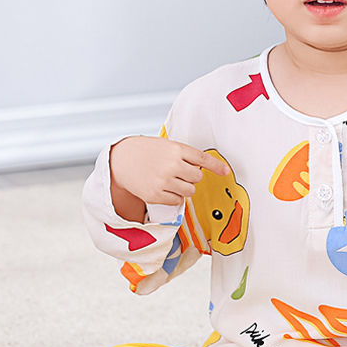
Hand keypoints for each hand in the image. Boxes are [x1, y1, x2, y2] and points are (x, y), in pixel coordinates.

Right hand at [109, 135, 228, 213]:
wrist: (121, 160)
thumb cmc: (146, 151)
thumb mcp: (166, 145)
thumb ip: (184, 155)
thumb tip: (203, 170)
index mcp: (175, 149)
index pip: (202, 159)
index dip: (216, 166)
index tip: (225, 172)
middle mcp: (171, 165)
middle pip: (197, 178)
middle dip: (191, 176)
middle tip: (178, 172)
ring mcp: (163, 180)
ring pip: (190, 191)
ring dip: (185, 188)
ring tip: (172, 181)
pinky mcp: (156, 194)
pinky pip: (178, 200)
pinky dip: (175, 197)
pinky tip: (164, 188)